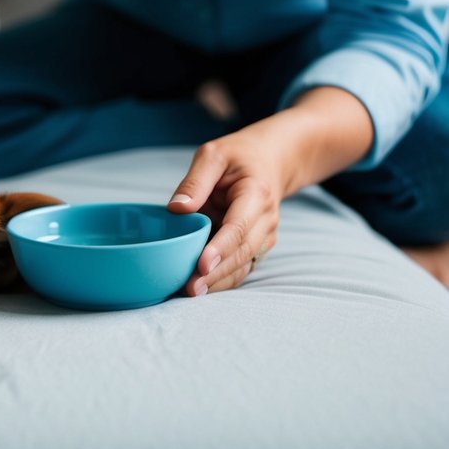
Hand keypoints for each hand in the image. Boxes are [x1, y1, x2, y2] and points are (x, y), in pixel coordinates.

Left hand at [167, 86, 372, 295]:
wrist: (271, 160)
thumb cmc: (238, 156)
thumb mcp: (213, 155)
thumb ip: (194, 182)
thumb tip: (176, 209)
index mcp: (256, 194)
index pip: (239, 227)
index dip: (220, 248)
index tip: (201, 264)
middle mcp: (265, 219)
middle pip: (241, 251)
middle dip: (216, 272)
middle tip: (189, 287)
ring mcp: (263, 235)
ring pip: (243, 263)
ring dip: (219, 281)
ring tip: (190, 292)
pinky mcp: (255, 244)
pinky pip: (240, 265)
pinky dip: (223, 279)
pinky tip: (201, 288)